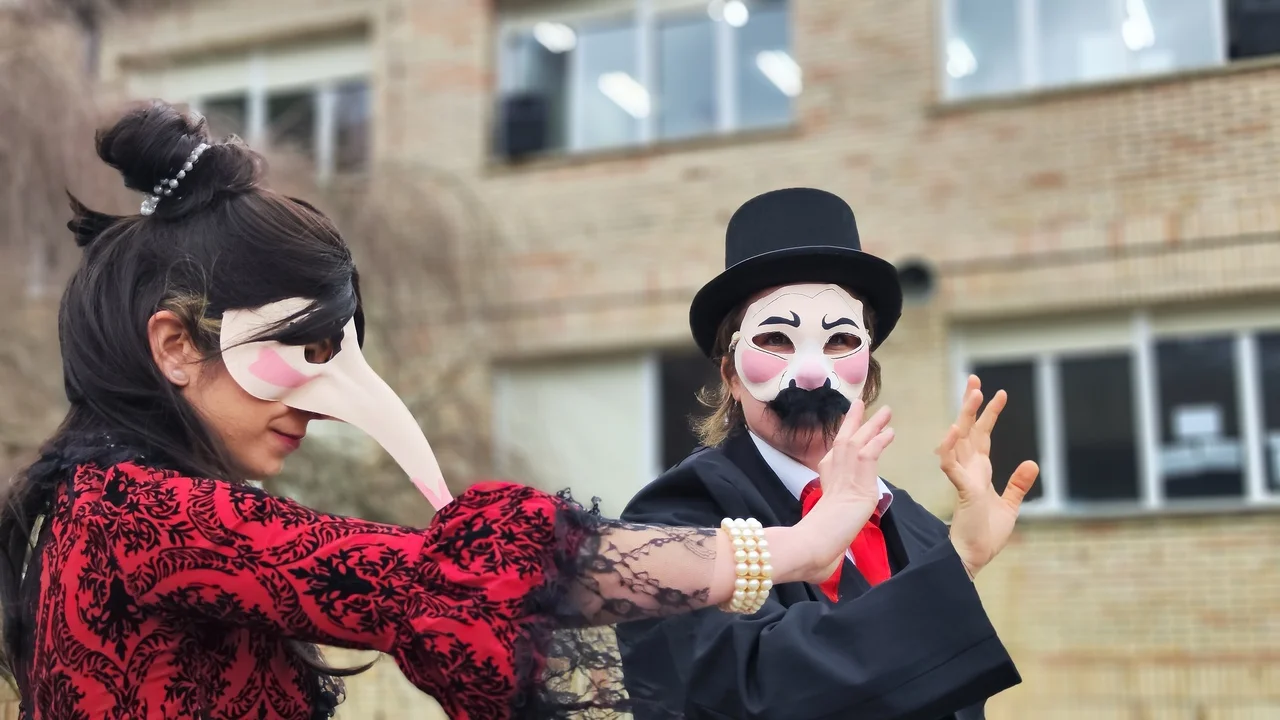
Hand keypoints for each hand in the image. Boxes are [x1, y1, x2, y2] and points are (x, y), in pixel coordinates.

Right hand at [795, 400, 894, 583]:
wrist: (813, 544)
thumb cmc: (812, 548)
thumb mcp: (825, 535)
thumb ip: (828, 538)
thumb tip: (824, 565)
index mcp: (824, 484)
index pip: (833, 458)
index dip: (841, 443)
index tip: (846, 434)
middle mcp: (831, 473)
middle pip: (843, 440)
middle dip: (853, 423)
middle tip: (860, 405)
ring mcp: (844, 473)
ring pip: (858, 440)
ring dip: (871, 425)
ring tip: (884, 411)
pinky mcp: (858, 478)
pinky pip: (871, 452)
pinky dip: (880, 440)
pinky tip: (890, 432)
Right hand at [937, 375, 1038, 579]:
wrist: (974, 556)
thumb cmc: (987, 534)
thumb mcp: (1010, 505)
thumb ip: (1018, 484)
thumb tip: (1033, 462)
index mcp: (979, 471)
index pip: (982, 435)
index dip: (989, 414)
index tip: (998, 393)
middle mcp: (969, 469)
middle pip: (968, 429)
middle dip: (971, 404)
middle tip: (975, 379)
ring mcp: (963, 477)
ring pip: (960, 439)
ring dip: (964, 416)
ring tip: (973, 393)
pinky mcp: (962, 489)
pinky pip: (951, 464)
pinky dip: (950, 447)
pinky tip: (953, 430)